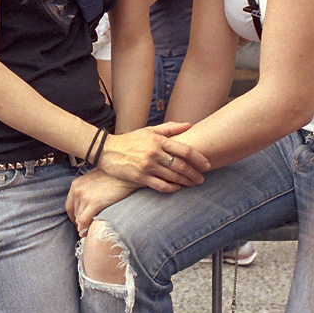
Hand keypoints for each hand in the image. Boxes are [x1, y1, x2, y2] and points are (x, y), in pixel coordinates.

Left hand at [66, 169, 138, 234]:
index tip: (79, 222)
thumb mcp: (93, 179)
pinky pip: (84, 220)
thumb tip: (84, 204)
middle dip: (80, 222)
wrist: (125, 175)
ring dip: (84, 226)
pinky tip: (90, 230)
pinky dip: (85, 228)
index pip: (69, 206)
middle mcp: (77, 190)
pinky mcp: (95, 203)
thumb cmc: (112, 177)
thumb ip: (86, 189)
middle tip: (88, 228)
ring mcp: (85, 197)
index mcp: (76, 185)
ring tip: (91, 230)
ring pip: (79, 218)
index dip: (73, 216)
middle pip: (74, 213)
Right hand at [96, 123, 210, 190]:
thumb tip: (189, 124)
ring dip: (186, 182)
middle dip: (194, 174)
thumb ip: (169, 128)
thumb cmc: (130, 140)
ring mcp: (147, 166)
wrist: (106, 150)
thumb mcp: (149, 131)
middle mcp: (154, 153)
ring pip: (173, 176)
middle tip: (202, 179)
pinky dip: (171, 188)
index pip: (185, 150)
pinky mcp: (140, 177)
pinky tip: (177, 188)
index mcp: (158, 140)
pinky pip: (160, 185)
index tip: (207, 165)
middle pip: (181, 165)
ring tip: (193, 184)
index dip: (199, 159)